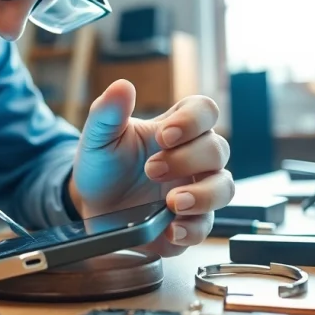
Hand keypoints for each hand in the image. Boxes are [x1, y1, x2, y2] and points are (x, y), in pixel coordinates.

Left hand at [69, 80, 233, 257]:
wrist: (90, 204)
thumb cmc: (103, 164)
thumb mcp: (98, 137)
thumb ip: (108, 112)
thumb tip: (121, 86)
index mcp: (176, 129)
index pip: (205, 111)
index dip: (193, 121)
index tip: (165, 135)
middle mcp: (193, 159)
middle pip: (217, 150)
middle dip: (187, 159)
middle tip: (151, 169)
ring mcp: (195, 191)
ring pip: (224, 188)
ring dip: (202, 195)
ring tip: (172, 202)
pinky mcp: (189, 222)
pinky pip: (205, 226)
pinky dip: (191, 228)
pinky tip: (170, 228)